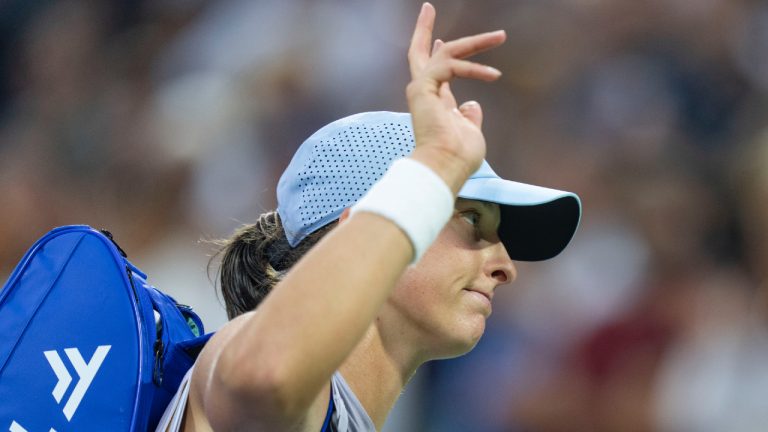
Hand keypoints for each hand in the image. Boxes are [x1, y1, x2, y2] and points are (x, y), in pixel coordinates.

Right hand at [406, 2, 505, 192]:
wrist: (446, 166)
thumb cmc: (458, 156)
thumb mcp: (470, 131)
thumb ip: (469, 115)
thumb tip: (473, 104)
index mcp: (434, 102)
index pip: (434, 71)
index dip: (437, 52)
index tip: (437, 37)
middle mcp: (424, 92)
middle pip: (419, 53)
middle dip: (423, 29)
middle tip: (427, 7)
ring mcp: (421, 88)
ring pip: (445, 52)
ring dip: (475, 42)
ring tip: (500, 36)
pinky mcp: (423, 86)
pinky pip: (450, 65)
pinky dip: (473, 68)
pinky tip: (492, 74)